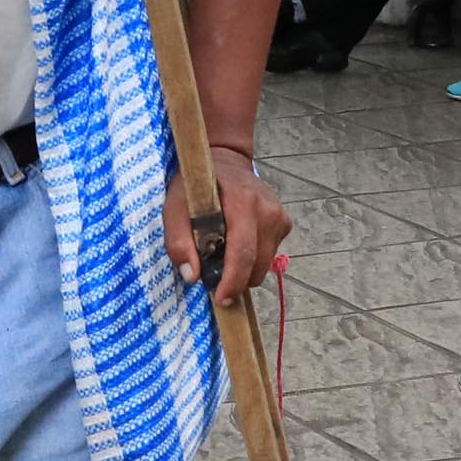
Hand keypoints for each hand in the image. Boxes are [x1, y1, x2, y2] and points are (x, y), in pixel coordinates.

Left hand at [168, 146, 289, 310]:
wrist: (225, 161)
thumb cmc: (197, 184)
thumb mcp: (175, 206)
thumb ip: (178, 240)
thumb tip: (191, 276)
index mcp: (243, 202)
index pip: (243, 252)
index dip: (232, 281)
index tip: (220, 299)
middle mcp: (268, 210)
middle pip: (257, 264)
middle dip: (236, 280)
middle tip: (213, 276)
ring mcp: (280, 217)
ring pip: (265, 264)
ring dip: (244, 269)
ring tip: (223, 253)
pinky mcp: (285, 223)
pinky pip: (269, 254)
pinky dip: (253, 257)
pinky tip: (237, 241)